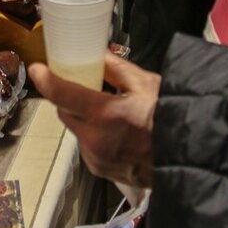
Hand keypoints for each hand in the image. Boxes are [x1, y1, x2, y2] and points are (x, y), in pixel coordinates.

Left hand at [29, 54, 159, 187]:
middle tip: (82, 87)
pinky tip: (114, 131)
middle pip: (65, 114)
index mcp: (105, 115)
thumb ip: (117, 69)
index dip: (47, 81)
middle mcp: (95, 140)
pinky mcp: (101, 171)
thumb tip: (99, 56)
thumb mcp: (147, 84)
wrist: (189, 157)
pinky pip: (87, 148)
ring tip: (107, 112)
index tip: (38, 69)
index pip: (64, 95)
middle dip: (69, 99)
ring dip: (83, 119)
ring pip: (77, 131)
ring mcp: (97, 159)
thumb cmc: (170, 117)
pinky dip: (93, 136)